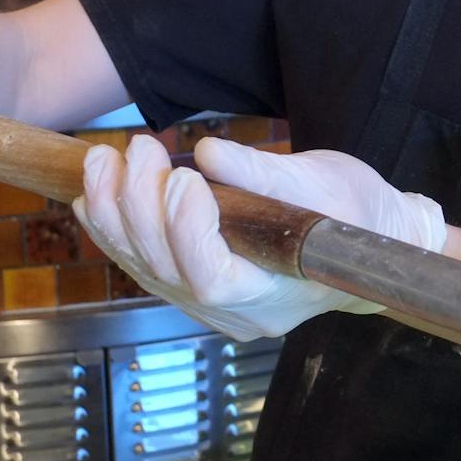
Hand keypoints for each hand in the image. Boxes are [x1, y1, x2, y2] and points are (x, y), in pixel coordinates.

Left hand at [74, 135, 445, 342]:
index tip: (184, 177)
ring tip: (104, 159)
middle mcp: (234, 313)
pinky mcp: (191, 286)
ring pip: (143, 268)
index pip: (212, 278)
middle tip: (140, 148)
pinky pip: (140, 263)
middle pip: (167, 270)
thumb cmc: (355, 214)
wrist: (365, 240)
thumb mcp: (323, 183)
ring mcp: (209, 306)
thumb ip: (263, 174)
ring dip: (115, 212)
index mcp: (275, 295)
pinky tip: (95, 191)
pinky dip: (113, 226)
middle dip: (141, 205)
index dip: (186, 230)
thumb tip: (211, 154)